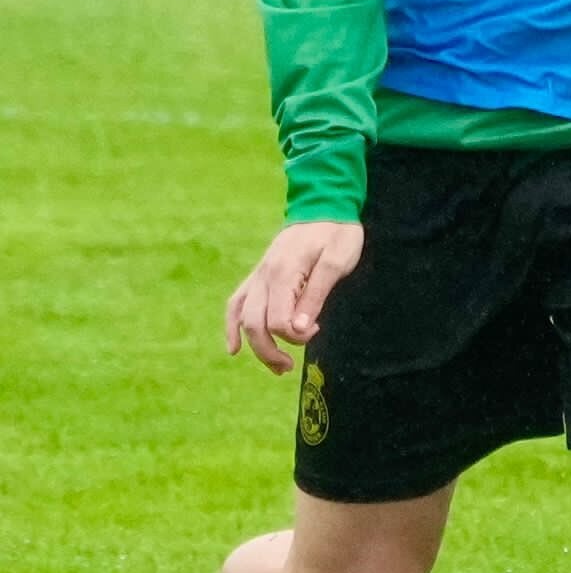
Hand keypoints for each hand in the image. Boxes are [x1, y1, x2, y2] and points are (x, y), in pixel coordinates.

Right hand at [226, 222, 363, 374]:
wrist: (324, 205)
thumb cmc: (337, 233)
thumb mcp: (337, 261)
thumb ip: (317, 295)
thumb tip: (299, 329)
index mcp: (284, 273)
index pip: (278, 320)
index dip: (295, 336)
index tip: (316, 330)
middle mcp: (264, 276)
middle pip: (254, 324)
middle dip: (269, 351)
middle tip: (289, 366)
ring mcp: (258, 275)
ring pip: (242, 317)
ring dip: (254, 346)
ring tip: (276, 366)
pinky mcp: (259, 275)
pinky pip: (236, 302)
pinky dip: (231, 326)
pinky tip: (233, 348)